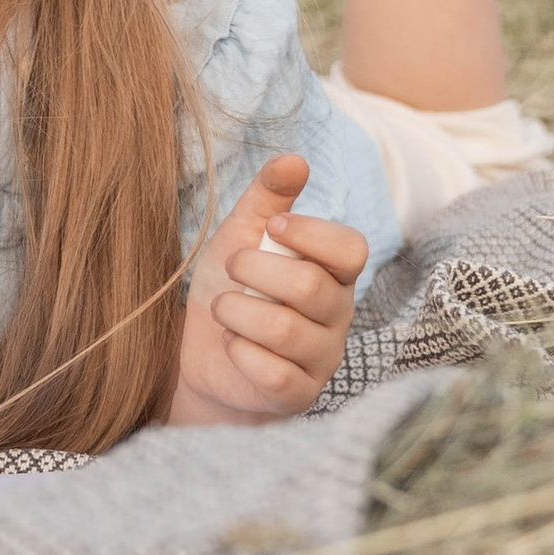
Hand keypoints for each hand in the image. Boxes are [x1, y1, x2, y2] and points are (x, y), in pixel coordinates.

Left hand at [170, 155, 366, 425]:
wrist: (202, 356)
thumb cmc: (233, 289)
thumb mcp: (242, 236)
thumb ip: (268, 198)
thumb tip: (294, 159)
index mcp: (333, 272)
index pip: (351, 249)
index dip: (310, 234)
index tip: (270, 228)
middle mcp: (338, 315)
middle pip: (311, 287)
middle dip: (254, 270)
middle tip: (231, 269)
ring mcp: (321, 358)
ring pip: (284, 329)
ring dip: (236, 311)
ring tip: (223, 309)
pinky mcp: (297, 395)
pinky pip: (272, 372)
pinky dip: (238, 351)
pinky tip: (231, 344)